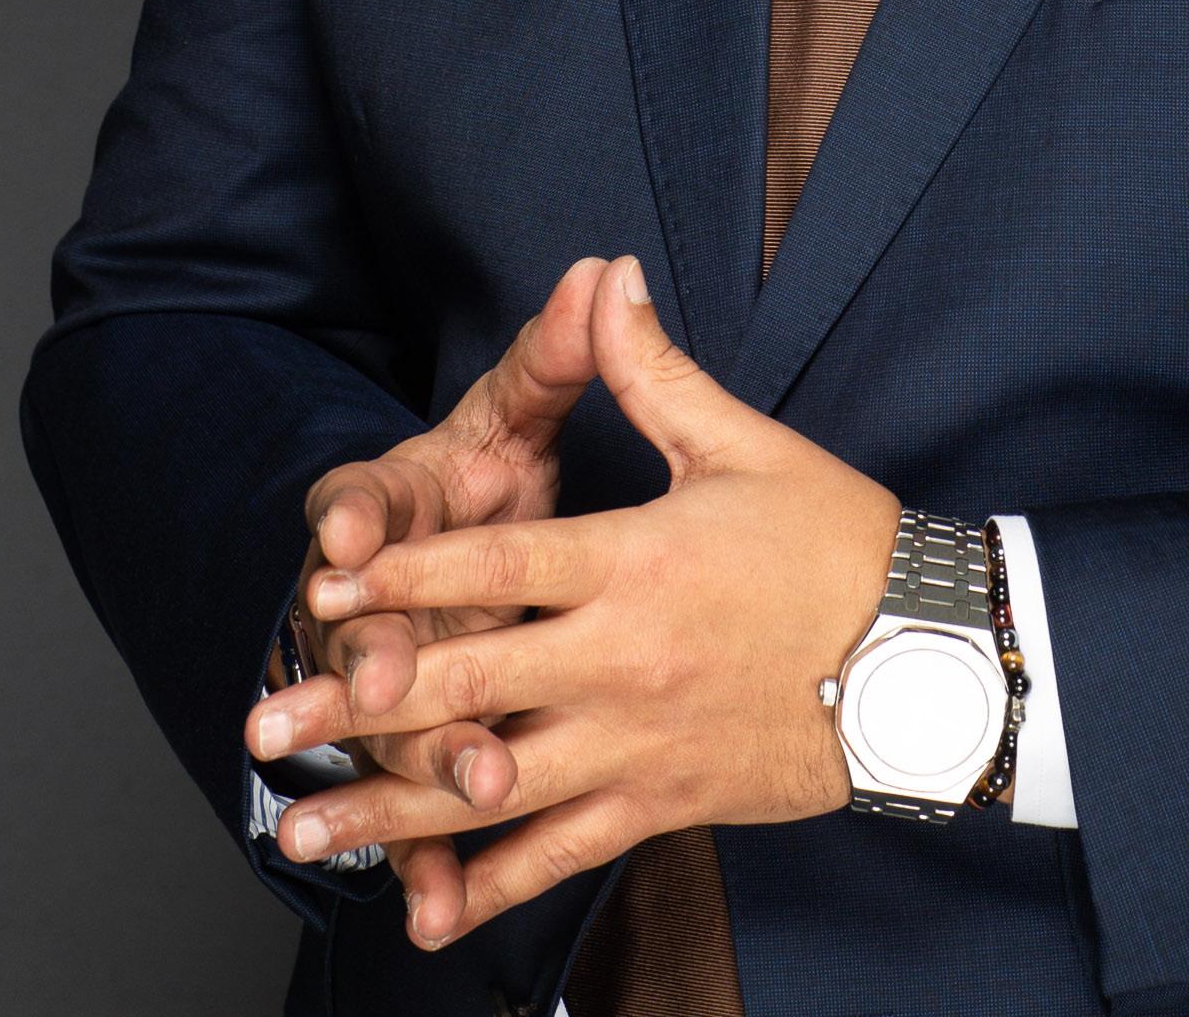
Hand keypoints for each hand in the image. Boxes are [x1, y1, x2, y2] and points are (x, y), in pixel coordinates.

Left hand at [251, 256, 901, 949]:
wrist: (923, 658)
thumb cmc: (834, 540)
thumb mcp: (742, 443)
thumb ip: (654, 370)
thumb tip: (605, 273)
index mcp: (634, 561)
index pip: (494, 566)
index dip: (402, 574)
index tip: (320, 586)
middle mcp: (620, 659)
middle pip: (466, 685)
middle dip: (356, 707)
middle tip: (266, 726)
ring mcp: (636, 742)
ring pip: (493, 787)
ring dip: (392, 812)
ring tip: (305, 834)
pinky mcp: (662, 800)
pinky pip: (561, 855)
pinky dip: (489, 888)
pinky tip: (428, 915)